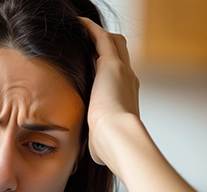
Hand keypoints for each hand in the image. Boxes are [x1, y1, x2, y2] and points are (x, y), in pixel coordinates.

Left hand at [79, 17, 141, 165]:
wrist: (117, 136)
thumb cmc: (109, 145)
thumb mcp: (102, 142)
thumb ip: (98, 141)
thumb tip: (94, 153)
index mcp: (125, 97)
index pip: (117, 76)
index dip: (106, 68)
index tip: (92, 66)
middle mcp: (127, 80)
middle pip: (120, 54)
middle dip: (104, 47)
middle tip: (86, 42)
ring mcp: (122, 70)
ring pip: (114, 42)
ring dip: (98, 35)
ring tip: (80, 30)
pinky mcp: (111, 64)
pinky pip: (101, 38)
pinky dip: (90, 29)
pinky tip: (78, 24)